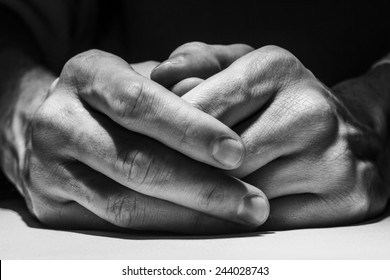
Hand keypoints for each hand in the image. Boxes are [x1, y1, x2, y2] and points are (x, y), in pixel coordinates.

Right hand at [18, 49, 269, 233]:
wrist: (61, 119)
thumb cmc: (118, 94)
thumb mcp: (146, 71)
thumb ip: (187, 78)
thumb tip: (226, 109)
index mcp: (86, 75)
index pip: (139, 102)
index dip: (189, 130)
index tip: (235, 152)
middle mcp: (59, 119)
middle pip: (134, 161)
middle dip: (200, 186)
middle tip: (251, 202)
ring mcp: (48, 167)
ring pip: (124, 204)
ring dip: (187, 217)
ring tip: (235, 220)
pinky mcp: (51, 206)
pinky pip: (113, 226)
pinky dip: (162, 230)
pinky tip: (198, 227)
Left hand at [153, 43, 388, 229]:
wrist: (351, 131)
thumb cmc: (282, 99)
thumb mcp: (242, 66)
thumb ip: (197, 62)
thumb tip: (161, 77)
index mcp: (276, 69)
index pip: (200, 110)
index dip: (167, 136)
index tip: (146, 148)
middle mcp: (308, 111)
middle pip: (219, 162)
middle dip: (182, 174)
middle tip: (155, 181)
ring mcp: (332, 158)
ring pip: (241, 198)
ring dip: (209, 202)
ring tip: (187, 198)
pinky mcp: (347, 198)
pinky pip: (270, 223)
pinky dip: (241, 222)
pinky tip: (226, 212)